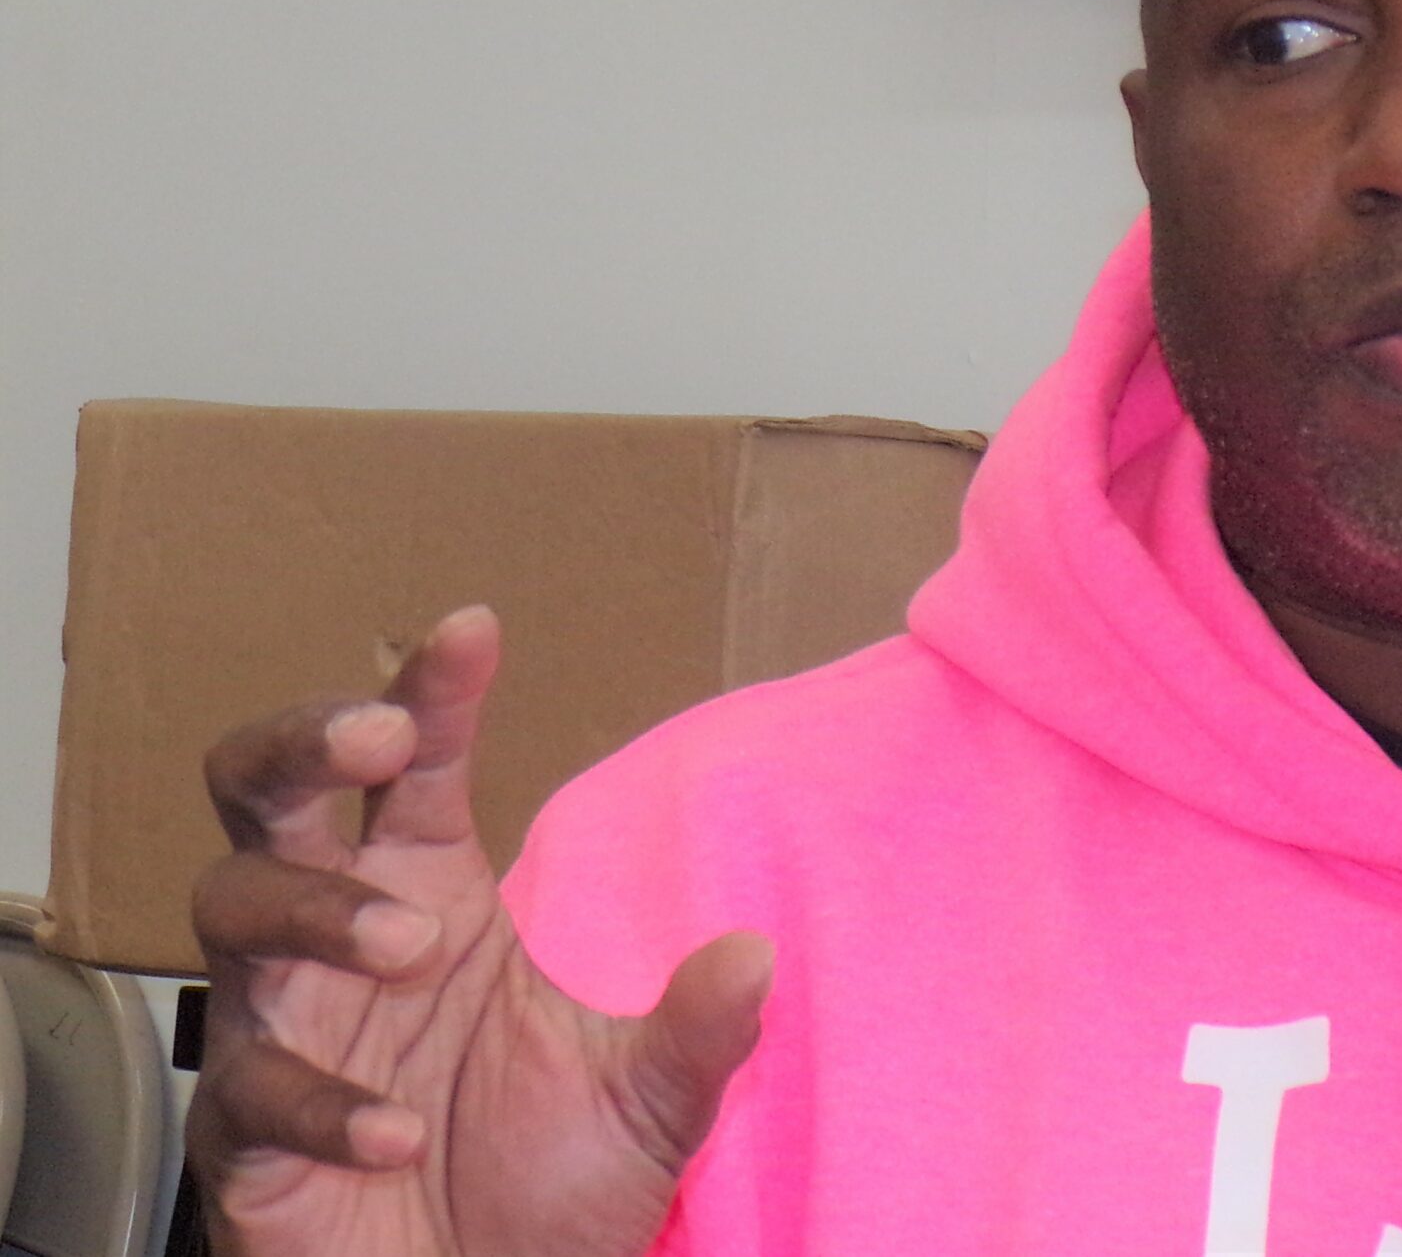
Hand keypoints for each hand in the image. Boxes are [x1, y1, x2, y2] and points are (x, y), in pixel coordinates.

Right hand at [188, 606, 773, 1256]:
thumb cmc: (548, 1190)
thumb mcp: (652, 1101)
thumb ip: (701, 1030)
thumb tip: (754, 955)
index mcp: (432, 890)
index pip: (415, 764)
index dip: (430, 690)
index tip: (472, 626)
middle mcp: (344, 937)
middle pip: (267, 794)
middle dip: (301, 741)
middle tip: (373, 734)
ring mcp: (285, 1027)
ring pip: (231, 910)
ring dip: (319, 909)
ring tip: (411, 941)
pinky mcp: (247, 1138)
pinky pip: (249, 1089)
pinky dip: (325, 1102)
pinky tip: (400, 1132)